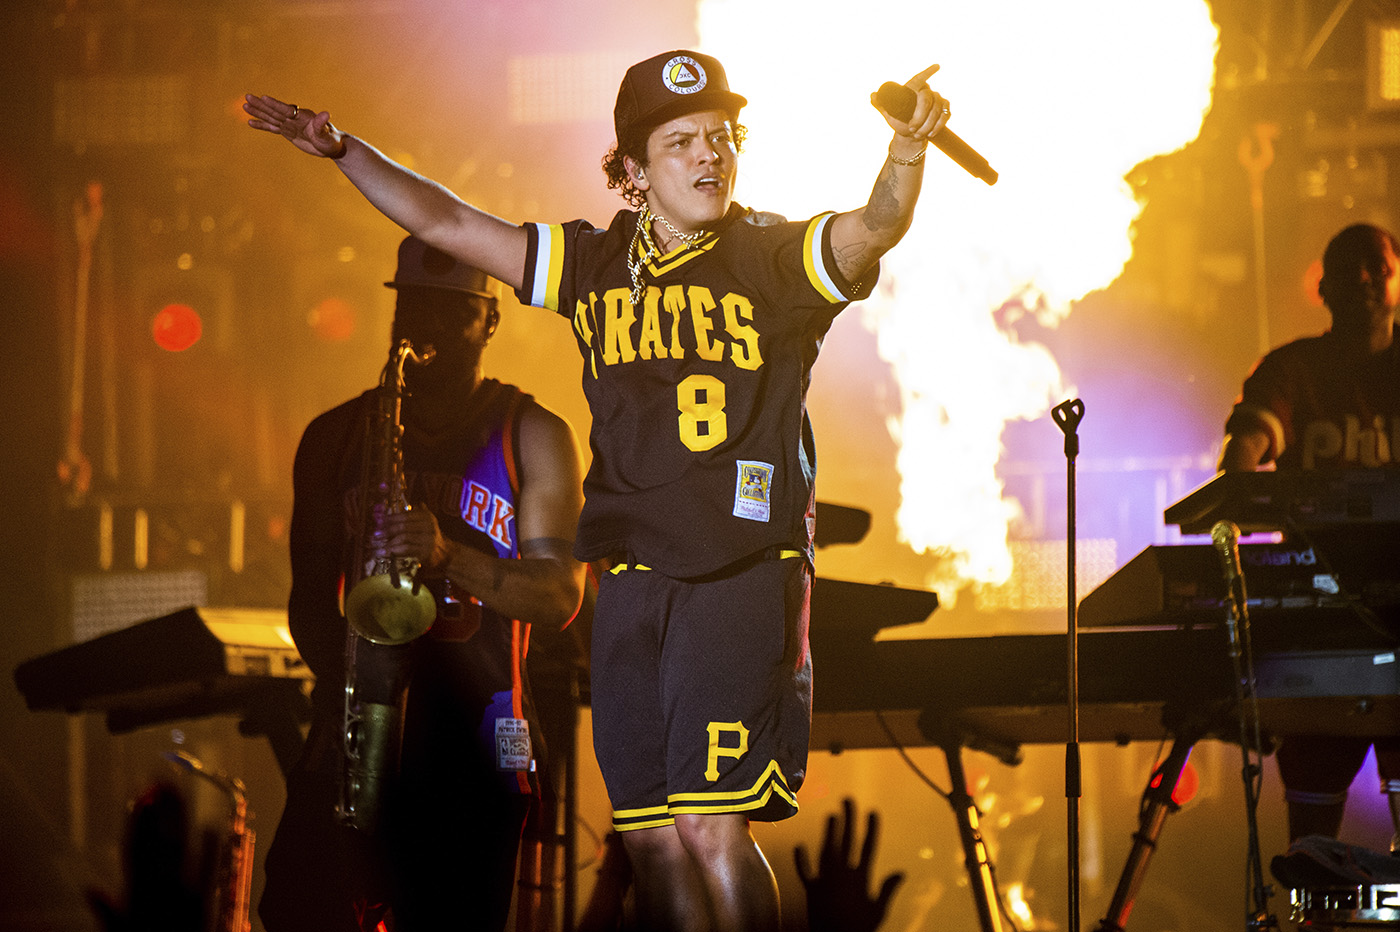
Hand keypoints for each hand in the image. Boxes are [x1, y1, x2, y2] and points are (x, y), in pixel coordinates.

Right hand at [243, 94, 346, 158]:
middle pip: (275, 111)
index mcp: (303, 116)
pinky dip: (262, 125)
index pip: (287, 110)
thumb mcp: (327, 134)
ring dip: (258, 112)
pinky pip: (272, 128)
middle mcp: (294, 118)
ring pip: (271, 117)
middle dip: (261, 105)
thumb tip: (326, 113)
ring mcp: (290, 125)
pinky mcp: (287, 132)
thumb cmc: (331, 140)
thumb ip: (322, 125)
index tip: (264, 97)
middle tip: (247, 97)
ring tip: (245, 106)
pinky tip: (250, 122)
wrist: (331, 146)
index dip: (275, 104)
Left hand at [384, 508, 450, 572]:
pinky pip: (407, 549)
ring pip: (404, 538)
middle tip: (375, 535)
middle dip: (387, 530)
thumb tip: (404, 505)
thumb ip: (417, 513)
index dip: (391, 518)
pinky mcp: (426, 552)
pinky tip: (386, 553)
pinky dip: (395, 551)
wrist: (446, 554)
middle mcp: (429, 526)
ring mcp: (428, 539)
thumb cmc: (431, 537)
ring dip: (389, 543)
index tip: (379, 522)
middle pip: (403, 526)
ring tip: (378, 547)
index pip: (405, 515)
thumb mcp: (427, 522)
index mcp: (427, 517)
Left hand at [795, 798, 903, 931]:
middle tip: (847, 799)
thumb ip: (888, 889)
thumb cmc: (860, 928)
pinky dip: (801, 860)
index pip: (868, 847)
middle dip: (848, 818)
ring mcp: (826, 880)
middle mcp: (842, 874)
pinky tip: (799, 846)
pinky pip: (805, 872)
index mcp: (860, 878)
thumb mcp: (878, 910)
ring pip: (827, 850)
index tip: (872, 811)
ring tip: (832, 814)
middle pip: (846, 841)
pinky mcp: (812, 890)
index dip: (871, 828)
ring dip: (829, 832)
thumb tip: (901, 872)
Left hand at [870, 64, 950, 148]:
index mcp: (913, 89)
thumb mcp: (889, 113)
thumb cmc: (900, 120)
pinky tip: (930, 133)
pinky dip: (937, 126)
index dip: (927, 72)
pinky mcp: (945, 109)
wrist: (911, 134)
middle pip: (926, 99)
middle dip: (919, 116)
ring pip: (936, 109)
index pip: (919, 79)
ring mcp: (938, 100)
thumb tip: (873, 95)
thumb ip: (881, 104)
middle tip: (911, 128)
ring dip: (927, 124)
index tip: (936, 66)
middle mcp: (927, 92)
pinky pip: (945, 115)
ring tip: (917, 134)